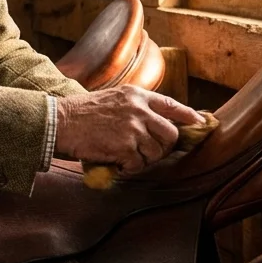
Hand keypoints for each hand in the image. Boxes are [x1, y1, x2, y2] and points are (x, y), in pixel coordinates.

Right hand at [54, 86, 204, 174]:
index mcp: (136, 95)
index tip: (201, 123)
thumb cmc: (82, 113)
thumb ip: (136, 107)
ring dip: (143, 159)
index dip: (189, 116)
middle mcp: (139, 109)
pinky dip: (129, 167)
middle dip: (163, 147)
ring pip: (156, 152)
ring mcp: (133, 127)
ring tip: (126, 155)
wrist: (60, 122)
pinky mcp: (125, 146)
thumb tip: (158, 122)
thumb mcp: (113, 99)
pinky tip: (116, 161)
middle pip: (170, 134)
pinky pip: (139, 164)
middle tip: (148, 152)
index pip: (172, 105)